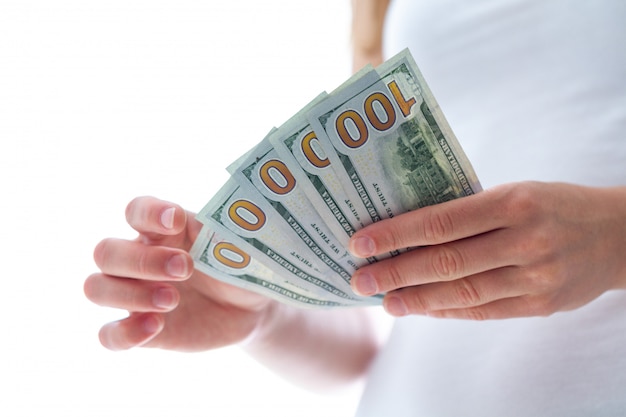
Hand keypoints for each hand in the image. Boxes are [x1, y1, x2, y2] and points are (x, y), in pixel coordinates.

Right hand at [84, 196, 271, 350]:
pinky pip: (108, 335)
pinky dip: (124, 333)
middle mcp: (140, 259)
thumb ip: (220, 235)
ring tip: (173, 299)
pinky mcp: (140, 330)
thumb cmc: (238, 266)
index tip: (176, 220)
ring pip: (96, 288)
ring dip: (130, 294)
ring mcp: (134, 295)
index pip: (136, 210)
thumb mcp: (236, 247)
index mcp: (162, 230)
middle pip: (106, 252)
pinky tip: (156, 326)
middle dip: (142, 260)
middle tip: (185, 268)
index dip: (148, 212)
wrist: (250, 307)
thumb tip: (208, 229)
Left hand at [349, 182, 625, 319]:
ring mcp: (535, 277)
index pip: (441, 221)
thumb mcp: (515, 192)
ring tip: (385, 301)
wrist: (618, 235)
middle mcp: (524, 241)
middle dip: (396, 272)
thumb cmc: (554, 205)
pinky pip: (484, 310)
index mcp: (513, 202)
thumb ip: (469, 211)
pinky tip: (421, 308)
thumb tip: (410, 231)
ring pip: (462, 292)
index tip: (361, 243)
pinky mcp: (540, 304)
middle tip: (360, 280)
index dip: (397, 234)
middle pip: (446, 261)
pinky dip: (448, 310)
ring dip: (417, 299)